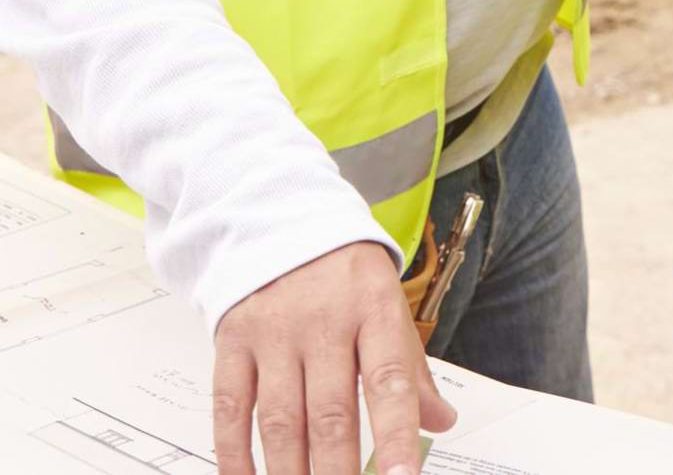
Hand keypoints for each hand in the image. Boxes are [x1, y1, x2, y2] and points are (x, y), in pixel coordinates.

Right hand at [212, 240, 454, 474]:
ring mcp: (273, 331)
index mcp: (373, 309)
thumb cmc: (344, 279)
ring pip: (281, 418)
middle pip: (331, 411)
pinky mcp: (232, 340)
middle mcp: (322, 320)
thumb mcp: (387, 309)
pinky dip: (236, 454)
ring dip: (290, 472)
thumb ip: (411, 371)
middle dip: (338, 473)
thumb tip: (441, 422)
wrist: (279, 222)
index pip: (390, 380)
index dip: (397, 434)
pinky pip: (231, 408)